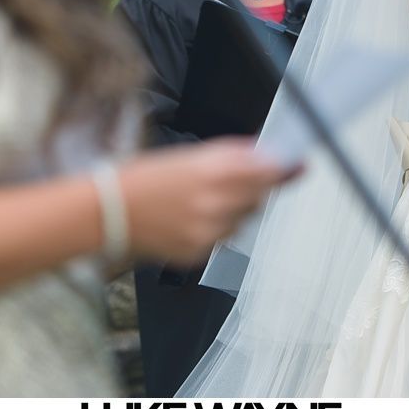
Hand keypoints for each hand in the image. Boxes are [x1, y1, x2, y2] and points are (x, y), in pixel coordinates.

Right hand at [120, 138, 294, 264]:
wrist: (108, 213)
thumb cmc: (144, 178)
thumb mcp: (189, 155)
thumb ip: (233, 156)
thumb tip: (268, 155)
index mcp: (212, 171)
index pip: (268, 172)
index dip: (286, 169)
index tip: (299, 165)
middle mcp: (215, 203)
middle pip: (260, 196)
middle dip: (254, 187)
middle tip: (228, 181)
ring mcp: (209, 232)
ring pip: (243, 219)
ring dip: (235, 209)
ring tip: (200, 200)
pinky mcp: (200, 253)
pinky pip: (224, 238)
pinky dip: (217, 228)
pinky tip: (191, 218)